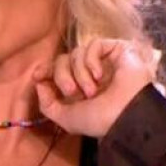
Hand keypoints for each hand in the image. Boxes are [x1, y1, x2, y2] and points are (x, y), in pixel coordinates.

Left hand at [33, 38, 158, 137]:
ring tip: (92, 90)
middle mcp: (90, 73)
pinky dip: (91, 60)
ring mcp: (104, 61)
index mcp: (80, 88)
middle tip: (72, 91)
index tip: (37, 76)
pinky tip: (99, 75)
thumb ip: (48, 104)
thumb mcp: (67, 118)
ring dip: (79, 73)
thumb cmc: (100, 119)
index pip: (57, 70)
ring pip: (76, 53)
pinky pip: (94, 45)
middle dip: (62, 76)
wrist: (128, 114)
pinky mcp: (117, 50)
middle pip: (63, 60)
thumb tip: (40, 84)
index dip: (46, 70)